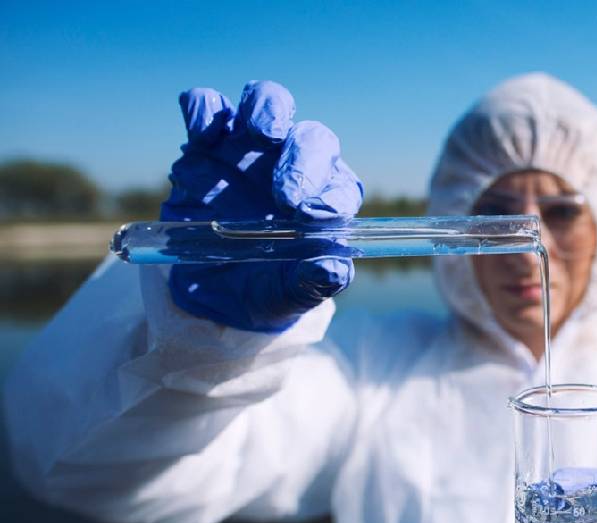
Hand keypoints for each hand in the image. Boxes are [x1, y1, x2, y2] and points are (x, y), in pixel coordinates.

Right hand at [160, 81, 362, 330]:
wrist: (209, 290)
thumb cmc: (262, 287)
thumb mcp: (285, 295)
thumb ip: (310, 283)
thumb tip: (334, 269)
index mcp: (323, 201)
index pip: (341, 186)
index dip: (332, 197)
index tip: (315, 218)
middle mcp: (293, 166)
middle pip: (313, 138)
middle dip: (304, 160)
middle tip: (288, 197)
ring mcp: (250, 149)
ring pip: (269, 101)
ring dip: (268, 109)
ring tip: (263, 133)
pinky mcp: (206, 144)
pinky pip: (207, 107)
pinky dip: (205, 109)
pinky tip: (204, 134)